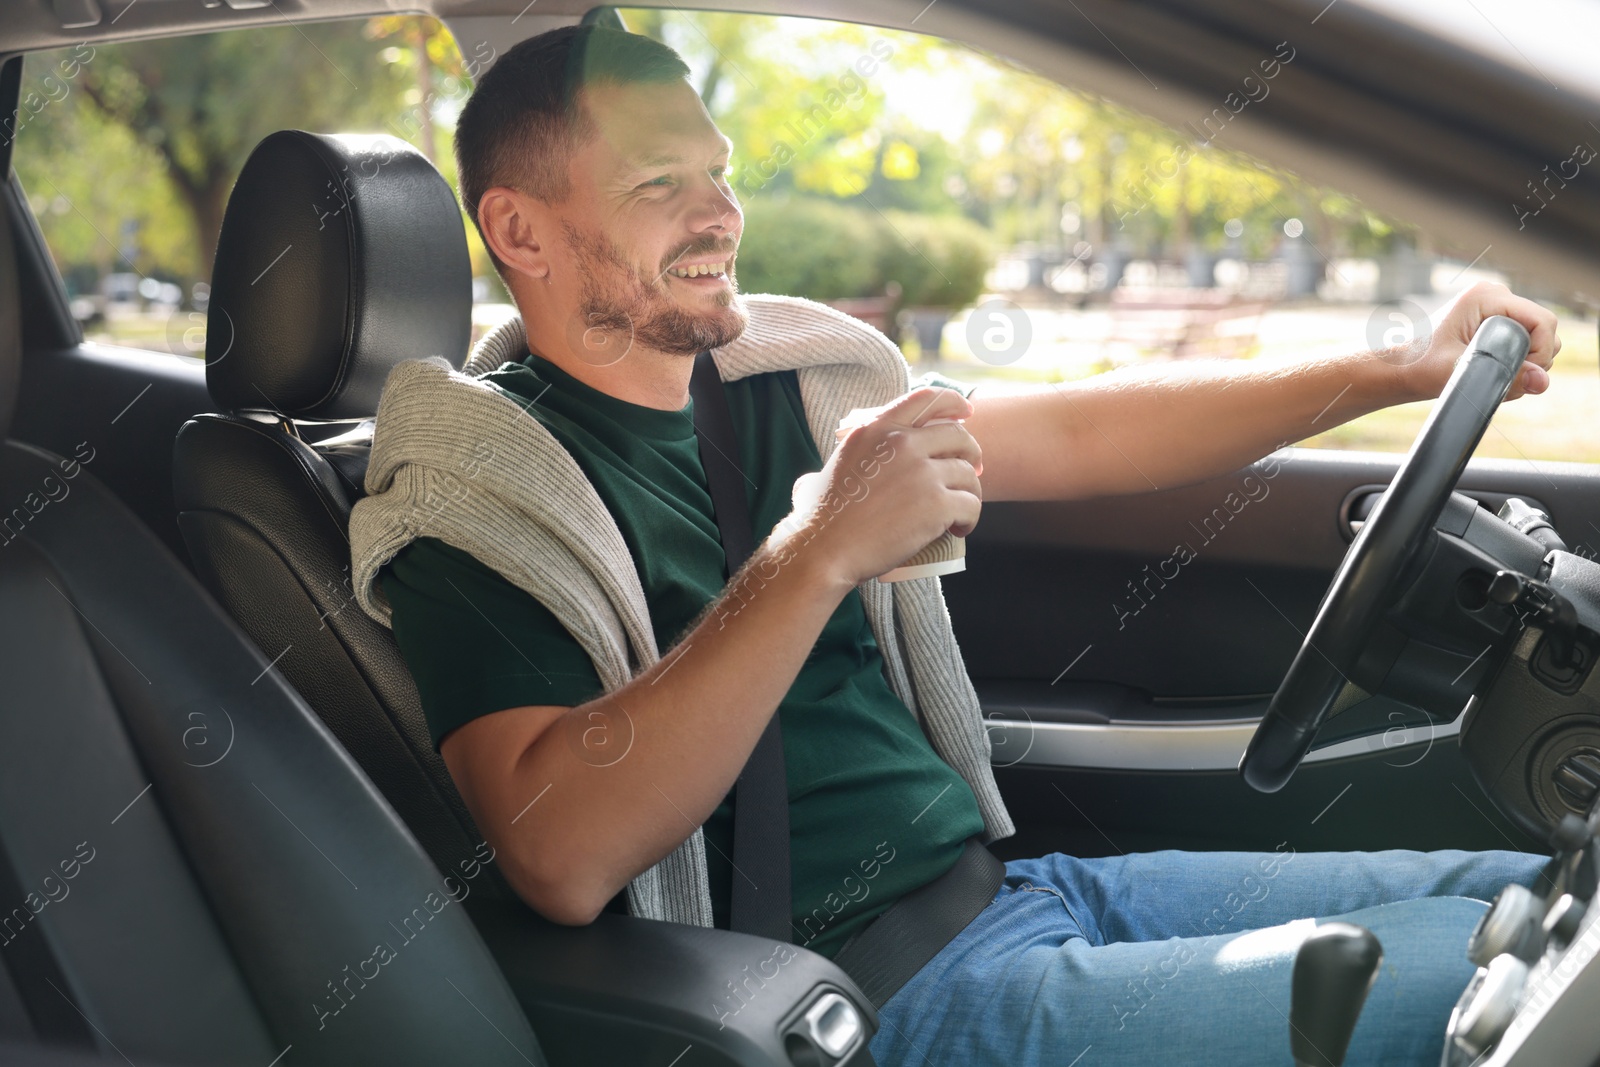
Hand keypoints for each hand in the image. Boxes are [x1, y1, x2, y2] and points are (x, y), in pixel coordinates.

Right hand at [777, 387, 982, 588]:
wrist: (824, 549)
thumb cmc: (817, 518)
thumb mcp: (825, 470)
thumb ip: (836, 467)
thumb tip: (815, 481)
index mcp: (878, 429)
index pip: (927, 399)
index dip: (954, 403)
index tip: (966, 413)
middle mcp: (903, 443)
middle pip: (958, 435)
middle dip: (971, 453)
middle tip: (971, 471)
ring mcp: (923, 473)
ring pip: (968, 474)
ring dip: (970, 492)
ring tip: (959, 512)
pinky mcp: (937, 504)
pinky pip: (971, 506)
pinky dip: (970, 519)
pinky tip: (959, 529)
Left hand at [1400, 281, 1559, 401]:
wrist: (1402, 368)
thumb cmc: (1422, 368)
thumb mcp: (1462, 374)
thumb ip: (1505, 378)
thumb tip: (1541, 382)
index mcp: (1485, 297)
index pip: (1543, 321)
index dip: (1542, 352)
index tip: (1522, 375)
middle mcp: (1494, 295)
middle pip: (1544, 328)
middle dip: (1535, 359)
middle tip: (1506, 378)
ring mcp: (1496, 305)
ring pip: (1538, 336)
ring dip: (1528, 361)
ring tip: (1496, 375)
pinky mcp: (1496, 319)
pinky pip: (1526, 339)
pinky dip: (1520, 358)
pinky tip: (1496, 370)